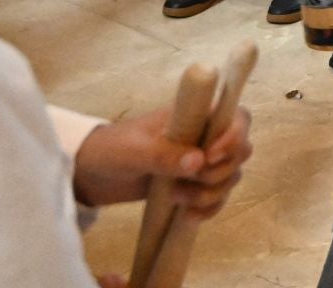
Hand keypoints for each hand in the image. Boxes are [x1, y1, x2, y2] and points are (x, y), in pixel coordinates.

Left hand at [71, 103, 253, 215]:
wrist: (91, 174)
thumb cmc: (111, 150)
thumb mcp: (133, 151)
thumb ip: (163, 155)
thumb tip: (198, 162)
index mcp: (196, 116)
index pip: (237, 118)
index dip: (234, 136)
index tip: (211, 156)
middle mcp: (205, 136)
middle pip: (241, 151)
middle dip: (222, 171)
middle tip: (193, 181)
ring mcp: (201, 162)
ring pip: (230, 176)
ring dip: (212, 193)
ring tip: (179, 200)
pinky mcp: (193, 185)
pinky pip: (218, 197)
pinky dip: (210, 208)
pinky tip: (188, 216)